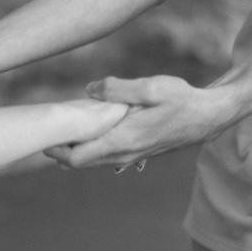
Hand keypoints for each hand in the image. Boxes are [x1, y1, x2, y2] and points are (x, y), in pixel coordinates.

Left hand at [44, 75, 234, 169]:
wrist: (208, 116)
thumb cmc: (181, 99)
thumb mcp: (151, 87)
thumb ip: (117, 89)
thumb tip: (89, 90)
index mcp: (121, 141)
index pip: (76, 158)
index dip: (55, 150)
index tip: (43, 135)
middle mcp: (122, 154)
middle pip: (78, 163)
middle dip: (59, 150)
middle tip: (46, 130)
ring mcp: (129, 156)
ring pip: (91, 160)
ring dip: (75, 148)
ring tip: (62, 128)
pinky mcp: (135, 152)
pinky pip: (104, 155)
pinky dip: (90, 145)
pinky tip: (87, 127)